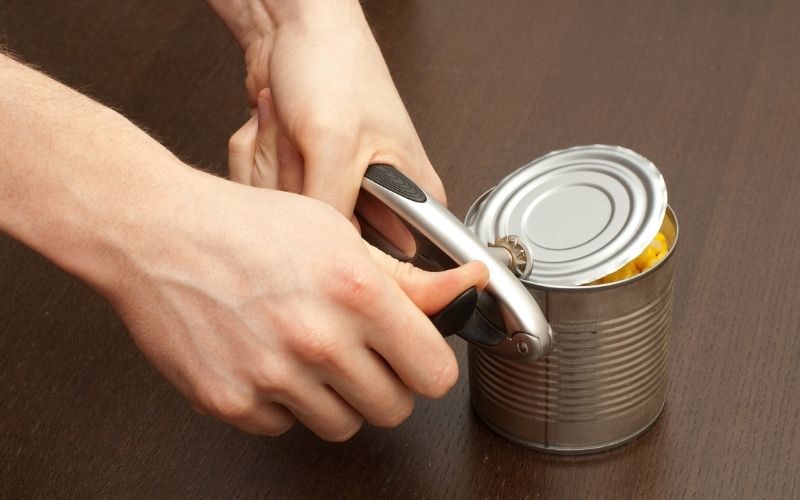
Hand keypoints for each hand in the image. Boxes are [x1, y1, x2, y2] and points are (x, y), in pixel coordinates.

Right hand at [111, 171, 487, 439]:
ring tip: (308, 352)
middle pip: (394, 409)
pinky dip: (282, 402)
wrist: (156, 234)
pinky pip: (285, 426)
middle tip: (359, 351)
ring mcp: (272, 377)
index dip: (427, 365)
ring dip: (336, 397)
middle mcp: (317, 340)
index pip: (434, 373)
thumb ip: (408, 278)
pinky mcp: (231, 402)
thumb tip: (468, 285)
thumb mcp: (337, 233)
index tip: (415, 356)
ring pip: (343, 425)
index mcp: (355, 292)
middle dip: (386, 383)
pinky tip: (267, 358)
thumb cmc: (244, 225)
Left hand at [209, 0, 441, 251]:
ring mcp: (334, 187)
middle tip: (305, 146)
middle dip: (298, 189)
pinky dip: (260, 162)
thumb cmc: (334, 66)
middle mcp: (377, 196)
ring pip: (291, 219)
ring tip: (291, 129)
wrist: (290, 28)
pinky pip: (269, 196)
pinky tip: (275, 132)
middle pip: (327, 239)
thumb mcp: (334, 144)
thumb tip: (324, 261)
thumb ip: (332, 210)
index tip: (323, 209)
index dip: (348, 248)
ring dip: (275, 168)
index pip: (391, 257)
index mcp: (412, 193)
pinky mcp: (301, 179)